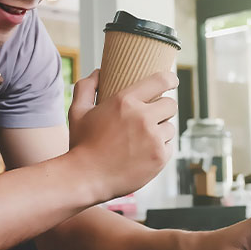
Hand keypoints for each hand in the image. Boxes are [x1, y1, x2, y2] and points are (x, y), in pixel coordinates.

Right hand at [66, 69, 178, 200]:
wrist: (85, 178)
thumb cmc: (81, 144)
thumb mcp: (77, 111)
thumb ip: (86, 87)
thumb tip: (98, 72)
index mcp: (125, 101)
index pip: (160, 81)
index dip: (170, 79)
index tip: (173, 80)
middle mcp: (143, 118)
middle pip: (171, 104)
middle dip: (164, 108)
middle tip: (154, 115)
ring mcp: (153, 139)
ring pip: (170, 127)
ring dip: (161, 130)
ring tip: (145, 138)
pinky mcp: (159, 158)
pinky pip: (170, 146)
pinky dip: (161, 148)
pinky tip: (146, 152)